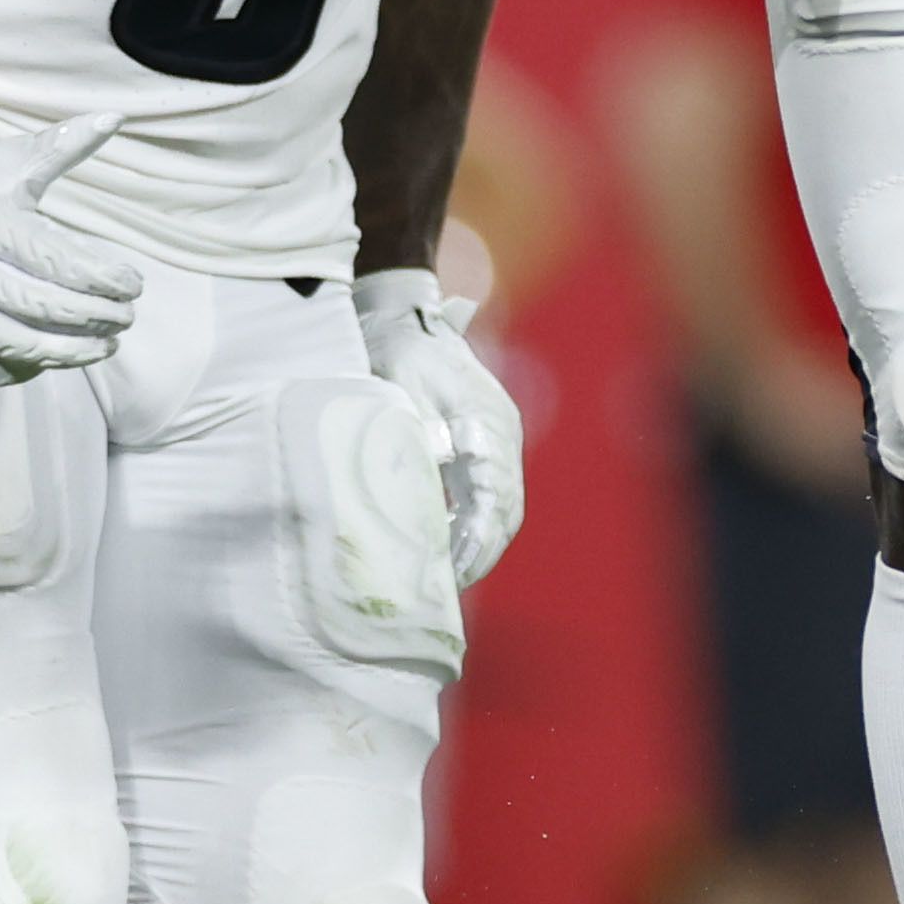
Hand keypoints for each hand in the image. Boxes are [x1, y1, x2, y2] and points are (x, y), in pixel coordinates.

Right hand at [0, 115, 143, 384]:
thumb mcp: (11, 163)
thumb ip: (62, 145)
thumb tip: (114, 119)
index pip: (56, 260)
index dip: (103, 277)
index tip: (135, 283)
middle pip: (42, 307)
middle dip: (96, 317)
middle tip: (127, 316)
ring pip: (19, 345)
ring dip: (72, 351)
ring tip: (106, 345)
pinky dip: (30, 369)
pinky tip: (59, 358)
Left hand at [354, 268, 524, 589]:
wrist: (406, 314)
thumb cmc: (399, 348)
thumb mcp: (399, 385)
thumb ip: (415, 432)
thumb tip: (427, 482)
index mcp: (485, 424)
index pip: (493, 499)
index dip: (476, 541)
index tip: (452, 573)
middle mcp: (500, 436)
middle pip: (505, 511)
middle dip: (481, 553)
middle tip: (448, 589)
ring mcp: (498, 439)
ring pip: (502, 507)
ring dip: (479, 543)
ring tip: (446, 577)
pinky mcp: (486, 442)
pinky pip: (489, 494)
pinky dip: (473, 525)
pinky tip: (445, 544)